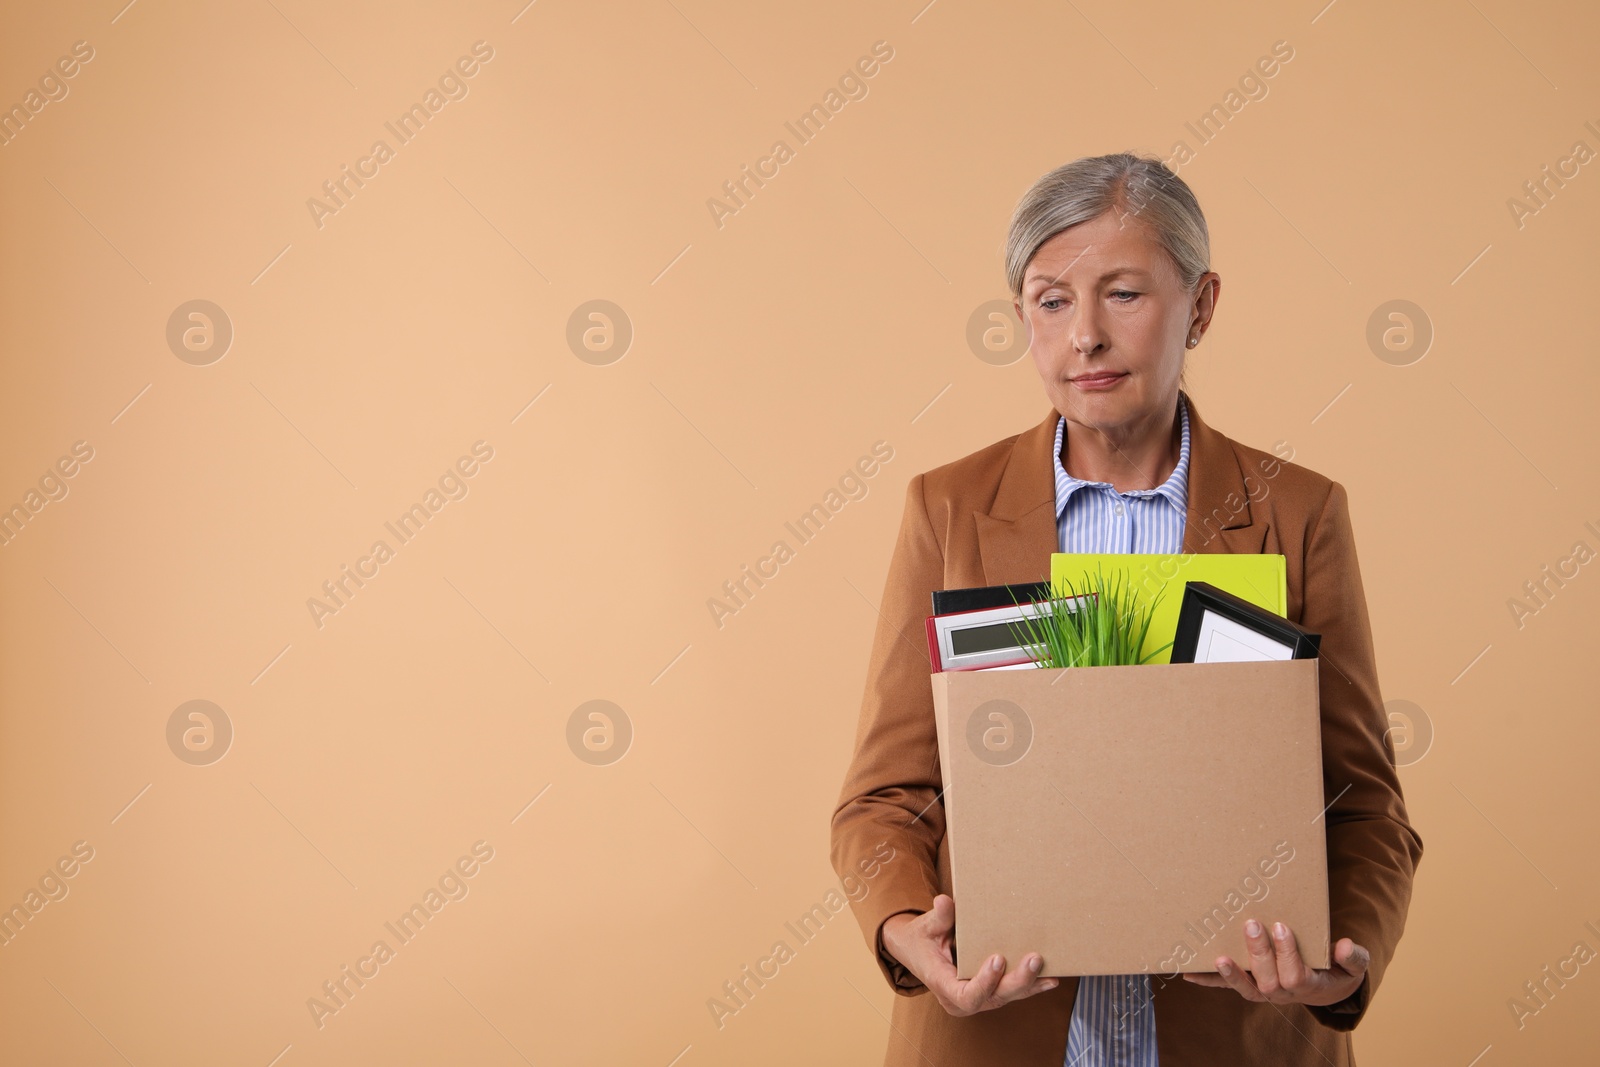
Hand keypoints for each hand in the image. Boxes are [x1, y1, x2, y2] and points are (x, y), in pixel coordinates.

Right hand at [880, 894, 1058, 1015]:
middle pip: (994, 997)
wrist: (917, 953)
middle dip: (1017, 980)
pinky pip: (1012, 993)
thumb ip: (938, 917)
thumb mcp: (926, 927)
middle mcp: (962, 999)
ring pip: (1007, 996)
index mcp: (944, 986)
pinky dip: (1032, 986)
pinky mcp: (990, 993)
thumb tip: (944, 901)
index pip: (967, 996)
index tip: (997, 959)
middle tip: (1034, 958)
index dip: (984, 983)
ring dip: (1029, 983)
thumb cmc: (922, 940)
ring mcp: (979, 999)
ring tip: (1048, 968)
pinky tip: (1051, 979)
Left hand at [1181, 919, 1368, 1007]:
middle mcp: (1282, 992)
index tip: (1281, 926)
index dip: (1287, 953)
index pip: (1294, 975)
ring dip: (1231, 973)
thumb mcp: (1353, 966)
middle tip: (1251, 925)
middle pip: (1268, 980)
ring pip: (1246, 987)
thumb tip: (1345, 946)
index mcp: (1307, 985)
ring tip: (1219, 957)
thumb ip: (1353, 958)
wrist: (1326, 987)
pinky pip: (1226, 986)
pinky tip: (1188, 972)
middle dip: (1259, 953)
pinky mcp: (1248, 984)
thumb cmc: (1337, 971)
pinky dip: (1208, 980)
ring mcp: (1263, 990)